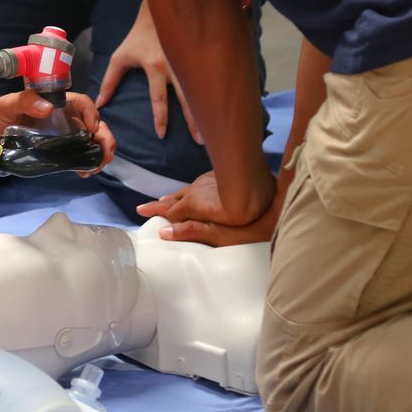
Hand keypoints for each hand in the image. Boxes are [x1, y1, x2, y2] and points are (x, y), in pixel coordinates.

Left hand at [0, 91, 116, 172]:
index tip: (92, 127)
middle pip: (91, 124)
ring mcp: (58, 137)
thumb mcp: (6, 105)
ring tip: (97, 166)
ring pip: (88, 141)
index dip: (91, 113)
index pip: (80, 103)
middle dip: (104, 137)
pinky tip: (84, 172)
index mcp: (53, 103)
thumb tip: (48, 108)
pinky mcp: (53, 153)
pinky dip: (85, 163)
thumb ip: (25, 102)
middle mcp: (60, 119)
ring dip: (99, 152)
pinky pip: (75, 156)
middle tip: (106, 154)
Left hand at [96, 0, 202, 142]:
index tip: (162, 134)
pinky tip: (221, 108)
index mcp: (155, 67)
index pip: (159, 98)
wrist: (160, 12)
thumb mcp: (119, 57)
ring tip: (213, 128)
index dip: (160, 117)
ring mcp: (189, 61)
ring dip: (207, 110)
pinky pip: (207, 79)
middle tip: (199, 140)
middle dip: (193, 121)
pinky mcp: (199, 58)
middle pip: (186, 98)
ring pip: (200, 90)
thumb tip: (100, 103)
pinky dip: (214, 95)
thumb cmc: (137, 38)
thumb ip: (109, 81)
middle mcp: (175, 66)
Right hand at [137, 168, 275, 228]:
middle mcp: (197, 189)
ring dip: (174, 197)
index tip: (141, 211)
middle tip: (145, 206)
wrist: (271, 194)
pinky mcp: (221, 177)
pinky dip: (190, 191)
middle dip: (160, 204)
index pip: (169, 211)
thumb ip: (191, 231)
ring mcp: (208, 181)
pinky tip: (194, 192)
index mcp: (193, 204)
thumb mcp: (218, 233)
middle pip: (174, 198)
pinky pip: (198, 185)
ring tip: (165, 200)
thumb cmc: (247, 221)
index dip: (155, 212)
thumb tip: (164, 233)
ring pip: (186, 190)